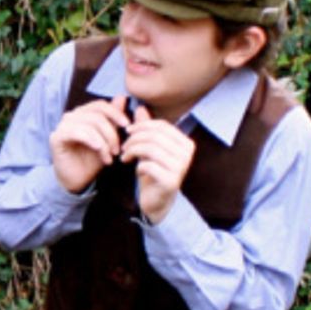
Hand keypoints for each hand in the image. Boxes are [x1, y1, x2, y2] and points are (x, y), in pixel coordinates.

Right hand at [49, 94, 131, 192]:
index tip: (127, 126)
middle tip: (117, 151)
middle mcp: (71, 117)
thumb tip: (121, 97)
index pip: (100, 105)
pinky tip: (98, 150)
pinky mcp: (56, 137)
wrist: (76, 181)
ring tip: (109, 157)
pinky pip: (77, 132)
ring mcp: (62, 126)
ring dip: (103, 142)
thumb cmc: (91, 161)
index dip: (115, 113)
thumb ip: (113, 120)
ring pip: (89, 124)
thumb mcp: (108, 140)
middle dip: (111, 133)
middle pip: (97, 115)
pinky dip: (91, 140)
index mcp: (83, 114)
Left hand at [119, 105, 194, 223]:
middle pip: (154, 136)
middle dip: (134, 139)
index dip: (142, 126)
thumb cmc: (153, 173)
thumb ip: (146, 129)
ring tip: (125, 157)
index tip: (127, 132)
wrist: (157, 202)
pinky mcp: (171, 181)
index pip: (161, 126)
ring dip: (132, 151)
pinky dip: (138, 166)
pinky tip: (137, 171)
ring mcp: (181, 168)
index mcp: (185, 143)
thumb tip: (140, 107)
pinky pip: (148, 165)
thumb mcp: (149, 149)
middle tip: (123, 148)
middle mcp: (187, 154)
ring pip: (150, 149)